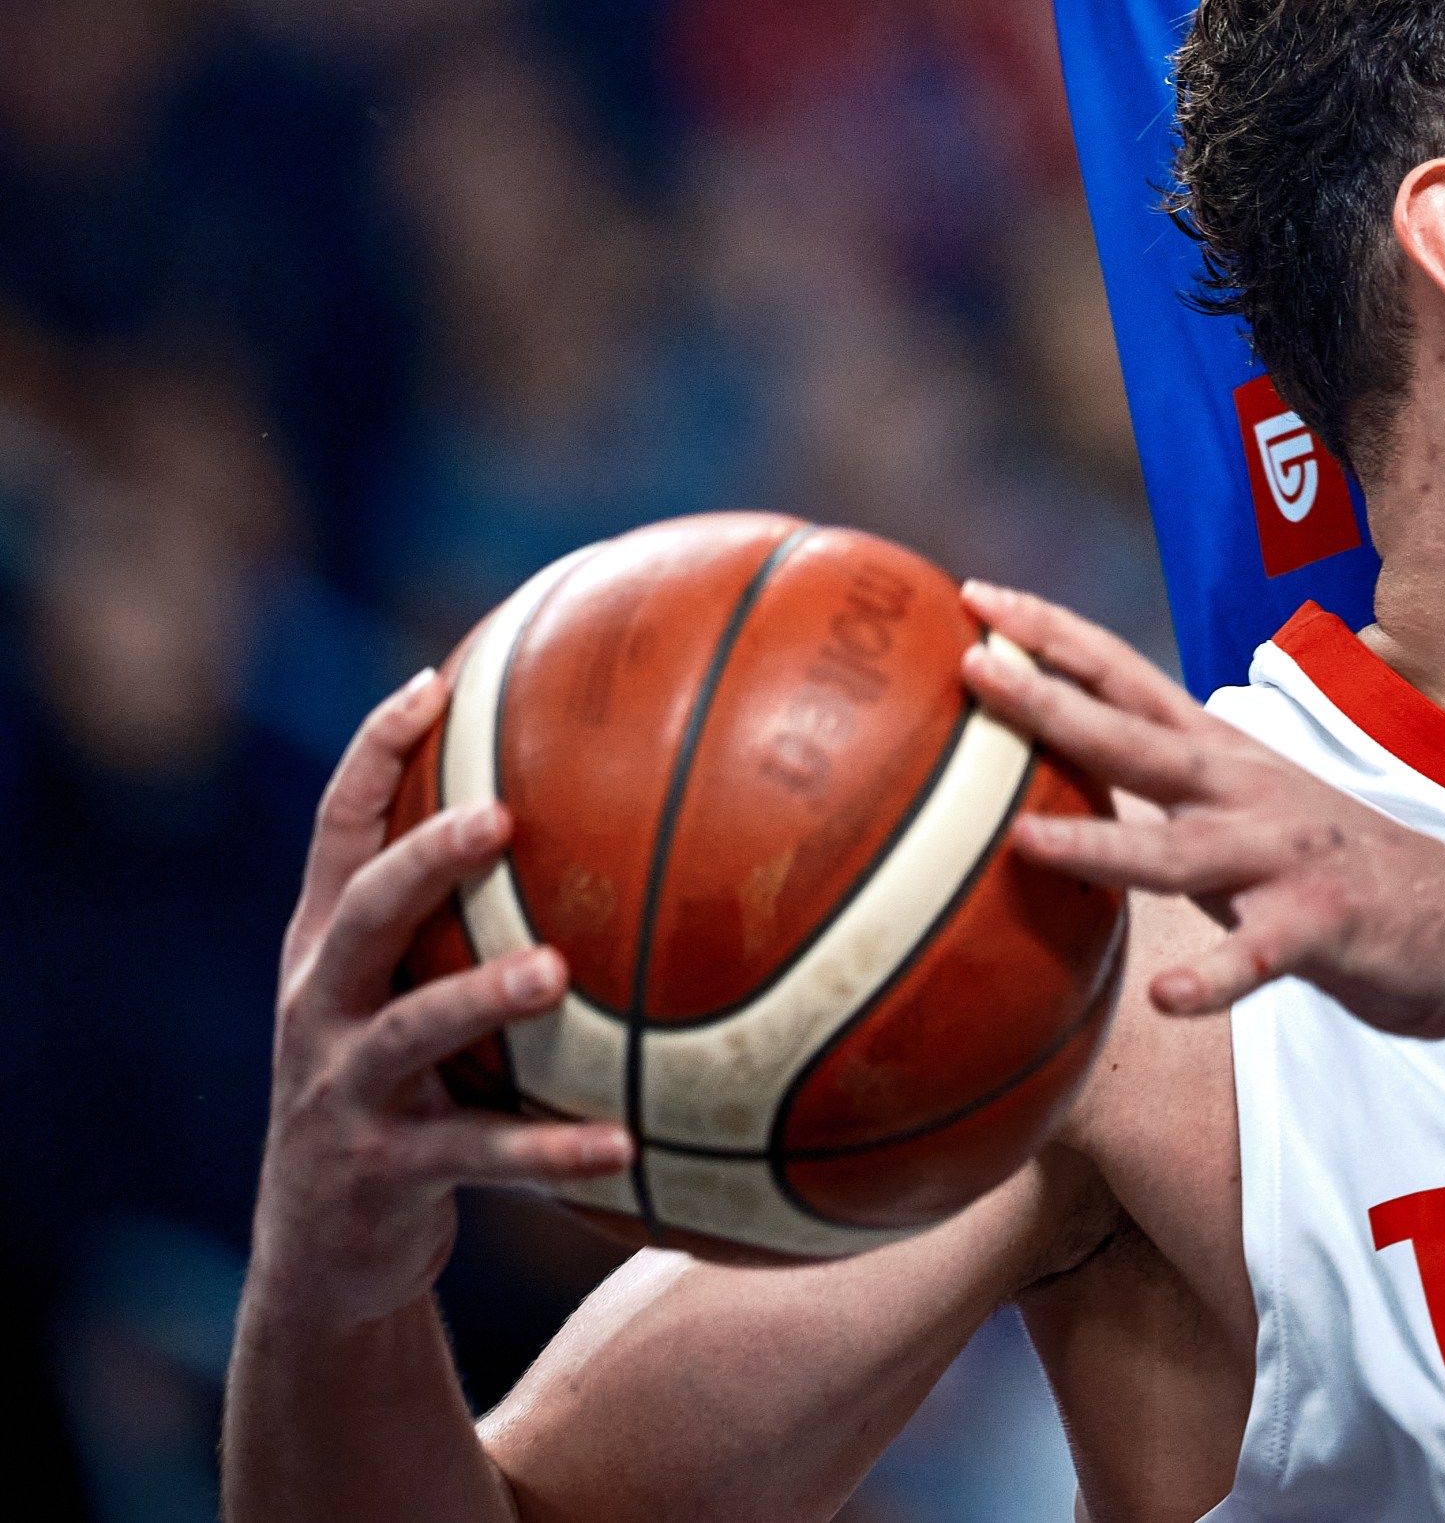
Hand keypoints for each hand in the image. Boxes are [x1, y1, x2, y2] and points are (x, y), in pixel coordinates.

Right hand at [249, 671, 632, 1330]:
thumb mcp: (407, 997)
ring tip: (556, 973)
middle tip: (500, 818)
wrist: (325, 1259)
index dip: (374, 752)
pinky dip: (549, 1148)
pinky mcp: (382, 1175)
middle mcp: (322, 1006)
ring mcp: (344, 1091)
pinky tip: (625, 1143)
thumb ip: (465, 919)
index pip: (338, 829)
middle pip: (365, 911)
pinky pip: (476, 1154)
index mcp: (327, 948)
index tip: (433, 684)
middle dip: (425, 860)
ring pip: (412, 1030)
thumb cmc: (399, 1091)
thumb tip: (616, 811)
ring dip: (483, 998)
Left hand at [960, 584, 1444, 1037]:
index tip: (975, 598)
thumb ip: (1164, 793)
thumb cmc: (1335, 867)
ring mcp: (1284, 854)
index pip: (1122, 672)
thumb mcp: (1243, 809)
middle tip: (974, 665)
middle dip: (1051, 701)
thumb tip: (1053, 785)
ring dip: (1103, 845)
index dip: (1049, 634)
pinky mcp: (1322, 927)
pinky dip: (1217, 977)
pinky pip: (1260, 957)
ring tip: (1026, 841)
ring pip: (1180, 851)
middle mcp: (1245, 788)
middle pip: (1133, 736)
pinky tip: (1174, 998)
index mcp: (1221, 754)